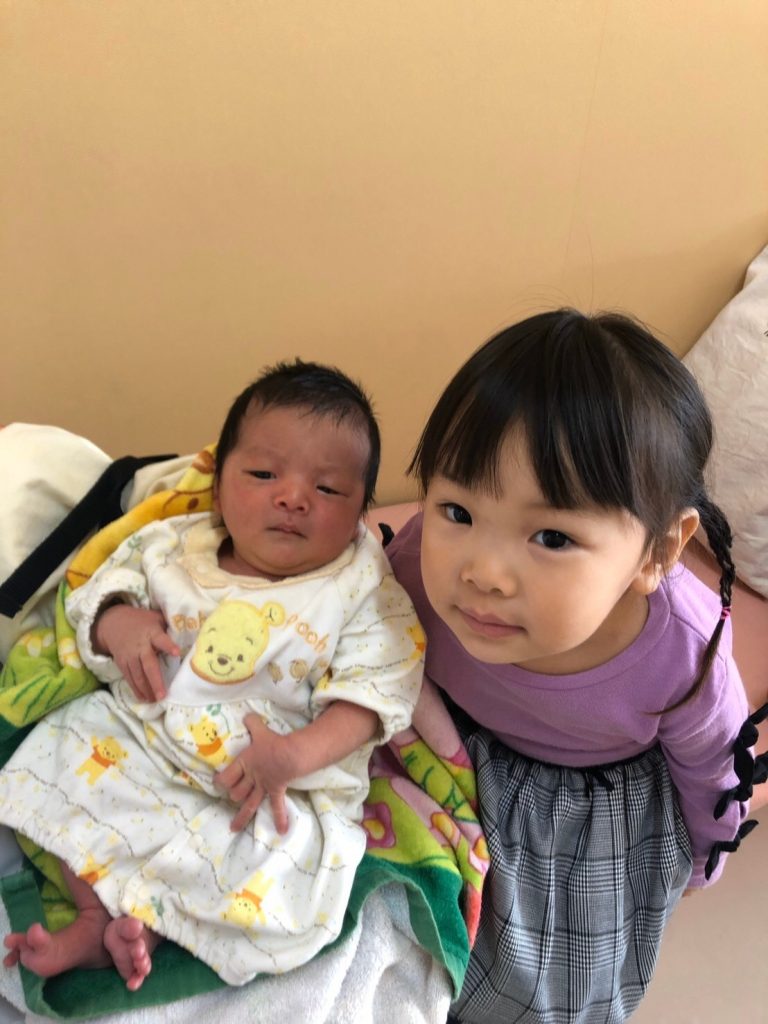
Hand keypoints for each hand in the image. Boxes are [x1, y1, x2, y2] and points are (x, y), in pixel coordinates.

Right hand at [94, 604, 179, 701]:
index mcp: (152, 633)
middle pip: (148, 664)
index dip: (169, 645)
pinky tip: (144, 698)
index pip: (161, 639)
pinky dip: (136, 689)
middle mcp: (140, 646)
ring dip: (146, 689)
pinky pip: (129, 678)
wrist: (113, 623)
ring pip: (137, 675)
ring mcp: (129, 656)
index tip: (177, 652)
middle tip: (162, 695)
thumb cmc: (142, 621)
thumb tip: (191, 631)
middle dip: (155, 681)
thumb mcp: (156, 618)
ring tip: (156, 701)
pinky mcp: (122, 663)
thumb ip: (169, 626)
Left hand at [215, 714, 296, 833]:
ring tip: (234, 829)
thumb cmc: (272, 743)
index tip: (216, 783)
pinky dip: (279, 818)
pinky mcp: (276, 790)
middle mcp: (251, 778)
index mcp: (244, 764)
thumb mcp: (260, 730)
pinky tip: (281, 831)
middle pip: (236, 793)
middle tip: (232, 795)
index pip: (225, 777)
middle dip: (233, 795)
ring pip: (249, 804)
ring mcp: (263, 787)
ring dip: (242, 817)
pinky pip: (276, 806)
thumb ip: (252, 723)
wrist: (289, 755)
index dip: (219, 781)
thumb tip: (246, 715)